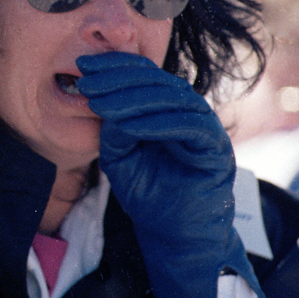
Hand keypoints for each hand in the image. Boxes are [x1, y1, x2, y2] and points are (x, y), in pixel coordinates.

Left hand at [75, 52, 260, 297]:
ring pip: (172, 98)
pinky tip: (127, 126)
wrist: (171, 231)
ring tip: (100, 104)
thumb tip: (101, 100)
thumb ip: (112, 127)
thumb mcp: (118, 154)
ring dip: (132, 99)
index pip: (143, 73)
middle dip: (117, 79)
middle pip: (156, 80)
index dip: (113, 66)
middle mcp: (187, 109)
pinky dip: (157, 123)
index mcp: (166, 106)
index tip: (82, 66)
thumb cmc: (146, 191)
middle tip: (87, 83)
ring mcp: (205, 126)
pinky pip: (189, 125)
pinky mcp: (216, 146)